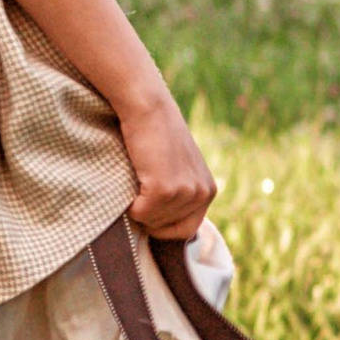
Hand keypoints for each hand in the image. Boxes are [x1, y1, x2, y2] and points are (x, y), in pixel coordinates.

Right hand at [118, 81, 215, 239]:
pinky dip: (130, 204)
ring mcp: (186, 192)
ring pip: (153, 222)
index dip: (162, 226)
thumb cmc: (155, 136)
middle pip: (169, 231)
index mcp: (208, 190)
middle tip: (140, 192)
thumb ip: (178, 194)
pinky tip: (134, 179)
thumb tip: (160, 226)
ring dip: (139, 208)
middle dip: (150, 218)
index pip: (186, 231)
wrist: (148, 109)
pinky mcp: (165, 189)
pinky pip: (141, 214)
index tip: (148, 210)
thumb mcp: (178, 169)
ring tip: (139, 179)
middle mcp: (203, 193)